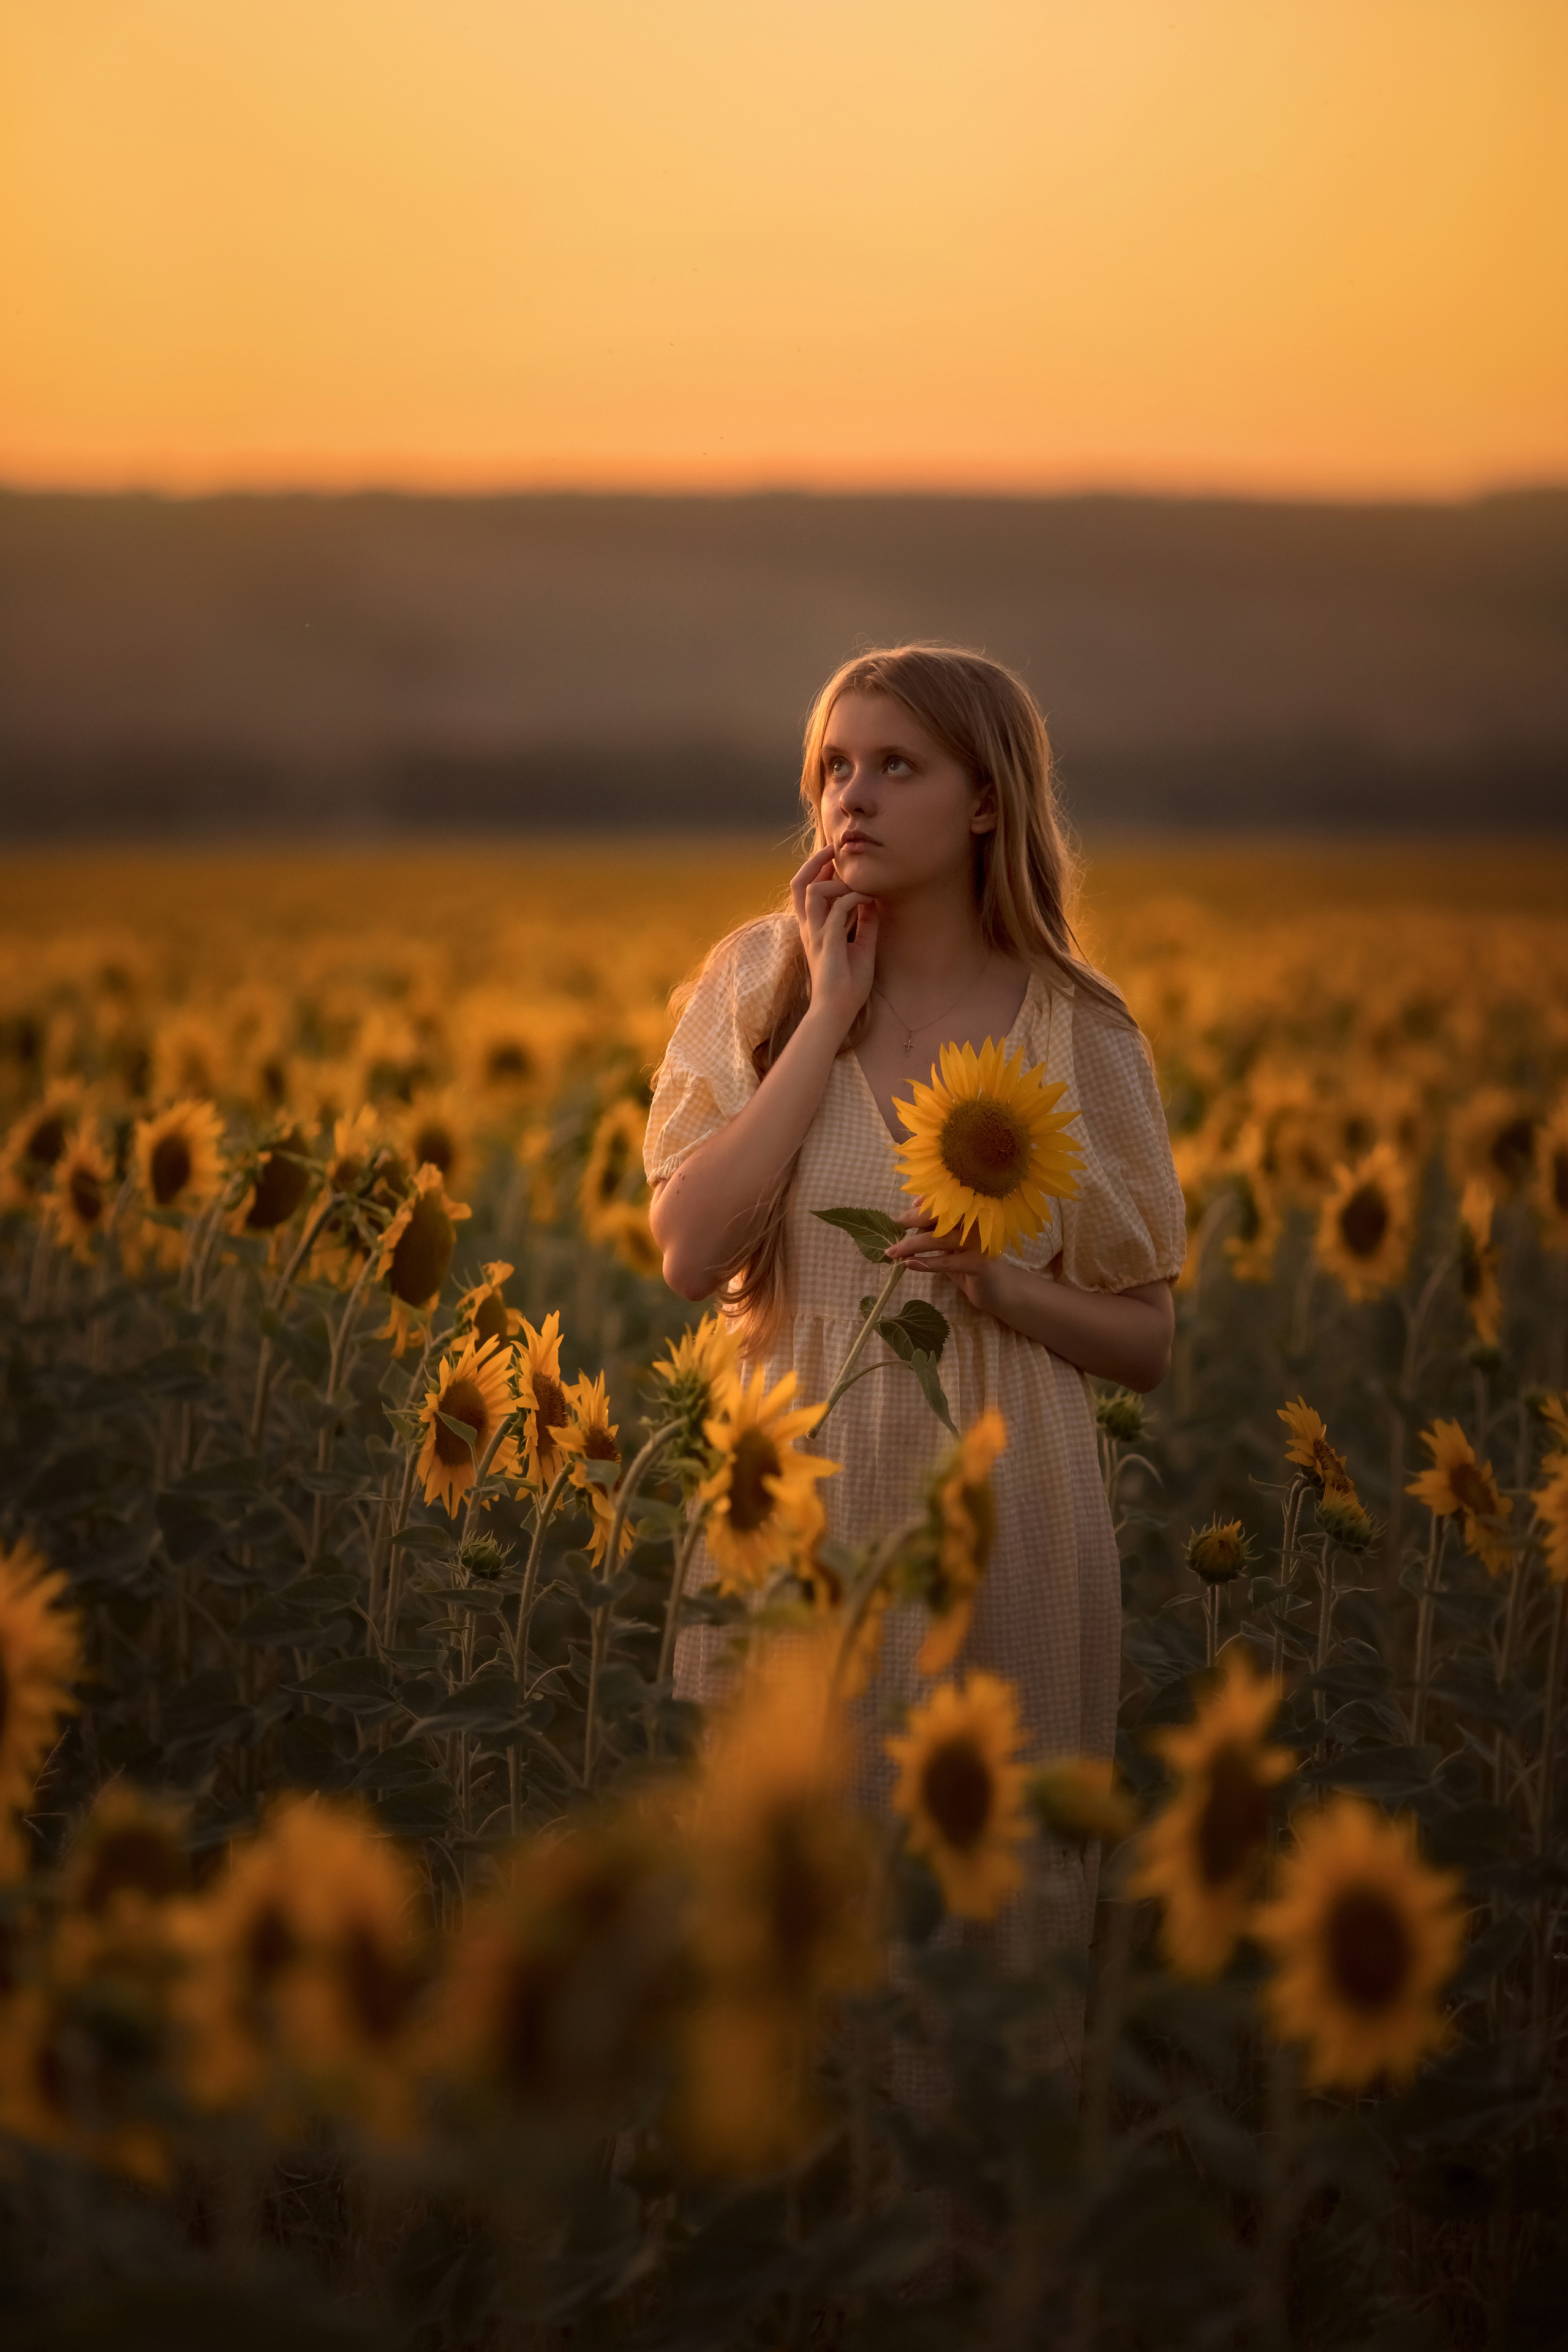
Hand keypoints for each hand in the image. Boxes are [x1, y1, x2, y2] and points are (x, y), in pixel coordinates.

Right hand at [790, 846, 877, 1035]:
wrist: (837, 1011)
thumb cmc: (847, 984)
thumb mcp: (861, 946)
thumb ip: (864, 924)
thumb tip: (872, 902)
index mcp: (813, 928)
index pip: (805, 890)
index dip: (816, 869)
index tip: (835, 857)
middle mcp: (809, 928)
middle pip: (798, 884)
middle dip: (814, 862)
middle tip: (833, 850)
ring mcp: (816, 934)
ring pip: (813, 890)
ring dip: (837, 882)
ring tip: (857, 885)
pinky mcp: (827, 943)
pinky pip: (837, 909)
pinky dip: (853, 899)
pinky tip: (868, 901)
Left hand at [885, 1205, 998, 1310]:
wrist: (999, 1289)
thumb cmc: (971, 1263)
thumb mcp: (952, 1244)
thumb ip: (937, 1229)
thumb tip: (910, 1214)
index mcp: (972, 1214)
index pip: (945, 1201)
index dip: (924, 1203)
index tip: (906, 1210)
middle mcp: (977, 1224)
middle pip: (940, 1216)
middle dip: (913, 1220)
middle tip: (893, 1227)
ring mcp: (979, 1243)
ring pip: (939, 1239)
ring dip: (912, 1245)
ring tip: (892, 1252)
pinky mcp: (978, 1264)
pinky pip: (946, 1262)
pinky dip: (925, 1263)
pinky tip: (909, 1264)